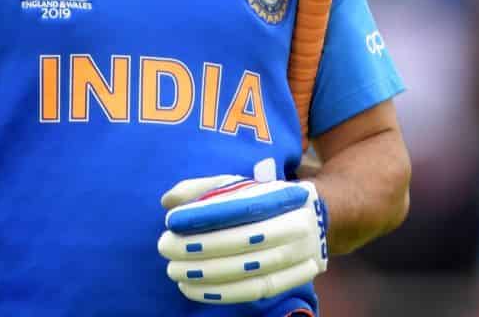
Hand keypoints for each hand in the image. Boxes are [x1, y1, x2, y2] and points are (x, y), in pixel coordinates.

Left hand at [157, 159, 328, 304]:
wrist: (313, 222)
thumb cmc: (262, 202)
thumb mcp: (238, 186)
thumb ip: (202, 188)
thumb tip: (168, 199)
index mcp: (281, 195)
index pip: (241, 205)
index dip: (205, 214)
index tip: (171, 220)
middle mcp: (295, 225)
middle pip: (244, 239)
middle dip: (200, 246)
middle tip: (165, 246)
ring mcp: (298, 255)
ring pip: (249, 269)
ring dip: (206, 274)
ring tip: (174, 271)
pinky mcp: (292, 280)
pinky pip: (253, 291)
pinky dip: (220, 293)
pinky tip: (191, 289)